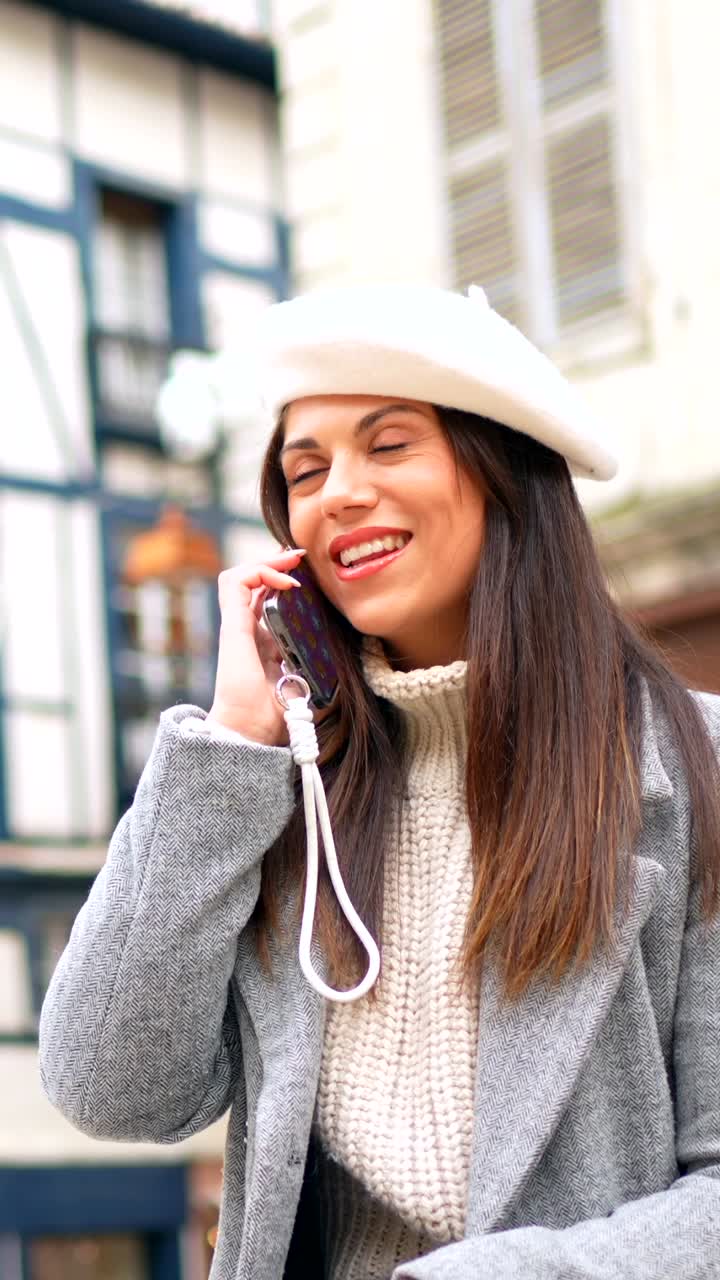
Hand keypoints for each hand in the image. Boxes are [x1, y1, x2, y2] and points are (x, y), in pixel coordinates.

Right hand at [207, 549, 305, 746]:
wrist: (251, 733)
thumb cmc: (278, 717)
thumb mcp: (308, 683)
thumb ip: (319, 668)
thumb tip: (348, 655)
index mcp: (263, 643)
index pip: (267, 600)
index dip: (284, 582)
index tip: (309, 577)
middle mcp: (248, 631)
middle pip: (254, 582)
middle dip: (277, 564)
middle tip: (302, 558)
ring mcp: (237, 627)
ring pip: (240, 576)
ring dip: (268, 562)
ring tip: (293, 563)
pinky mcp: (232, 626)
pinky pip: (236, 583)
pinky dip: (260, 572)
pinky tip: (286, 582)